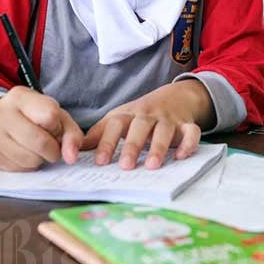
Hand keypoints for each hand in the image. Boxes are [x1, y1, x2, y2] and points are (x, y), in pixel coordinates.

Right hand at [0, 86, 83, 171]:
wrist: (3, 120)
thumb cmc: (34, 117)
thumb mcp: (57, 116)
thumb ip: (71, 134)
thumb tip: (71, 158)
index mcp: (20, 97)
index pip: (49, 116)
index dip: (57, 128)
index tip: (54, 128)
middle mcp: (2, 113)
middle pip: (40, 142)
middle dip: (53, 150)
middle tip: (51, 146)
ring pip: (30, 160)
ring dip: (40, 159)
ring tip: (37, 149)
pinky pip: (20, 169)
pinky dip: (28, 166)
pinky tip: (25, 154)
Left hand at [81, 80, 214, 170]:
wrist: (175, 97)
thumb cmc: (140, 114)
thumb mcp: (118, 119)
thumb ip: (99, 134)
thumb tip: (73, 150)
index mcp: (127, 115)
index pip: (114, 126)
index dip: (107, 143)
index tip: (100, 162)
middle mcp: (146, 115)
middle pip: (138, 127)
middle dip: (132, 146)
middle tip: (126, 166)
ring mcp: (167, 119)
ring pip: (163, 130)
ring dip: (158, 147)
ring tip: (152, 165)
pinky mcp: (186, 124)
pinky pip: (191, 131)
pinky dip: (188, 143)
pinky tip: (181, 156)